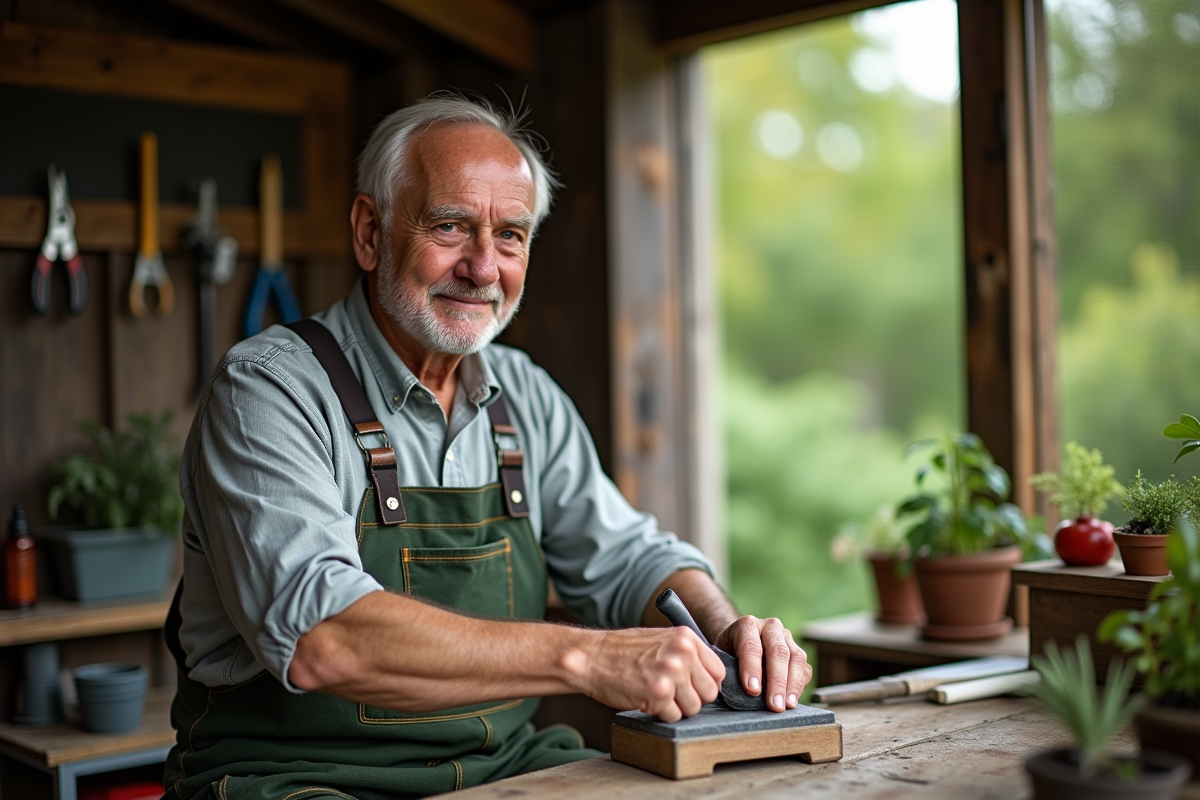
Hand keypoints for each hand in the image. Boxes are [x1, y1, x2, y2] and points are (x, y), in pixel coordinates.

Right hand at [572, 627, 723, 721]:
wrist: (592, 657)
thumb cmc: (623, 651)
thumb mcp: (661, 640)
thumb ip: (686, 654)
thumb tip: (709, 677)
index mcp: (686, 638)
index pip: (718, 671)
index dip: (705, 684)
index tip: (692, 686)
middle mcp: (683, 653)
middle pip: (709, 692)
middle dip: (693, 698)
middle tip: (672, 693)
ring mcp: (671, 673)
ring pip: (694, 708)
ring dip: (676, 708)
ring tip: (656, 695)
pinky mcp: (659, 694)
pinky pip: (674, 716)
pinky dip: (661, 714)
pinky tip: (646, 700)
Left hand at [715, 616, 811, 711]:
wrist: (740, 643)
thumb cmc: (728, 654)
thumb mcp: (721, 657)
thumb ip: (727, 668)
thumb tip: (731, 691)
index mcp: (747, 625)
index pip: (751, 645)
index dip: (752, 668)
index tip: (752, 690)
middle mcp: (771, 627)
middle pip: (778, 652)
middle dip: (777, 681)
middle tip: (774, 705)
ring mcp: (787, 638)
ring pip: (796, 658)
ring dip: (793, 685)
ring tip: (787, 706)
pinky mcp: (798, 652)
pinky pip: (805, 668)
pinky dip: (800, 686)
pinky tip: (793, 701)